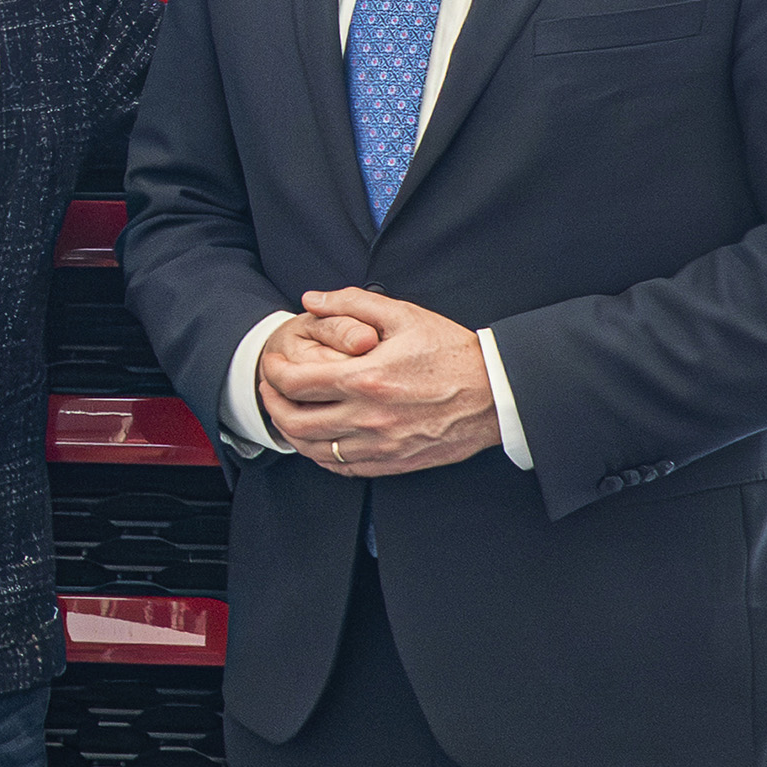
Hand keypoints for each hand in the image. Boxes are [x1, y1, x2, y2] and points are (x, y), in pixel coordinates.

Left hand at [263, 289, 501, 476]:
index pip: (295, 383)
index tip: (272, 364)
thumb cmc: (451, 352)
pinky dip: (320, 455)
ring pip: (313, 450)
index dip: (273, 373)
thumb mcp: (404, 315)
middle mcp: (368, 417)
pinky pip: (342, 467)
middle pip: (295, 421)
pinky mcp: (393, 462)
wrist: (496, 392)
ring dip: (290, 433)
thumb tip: (311, 300)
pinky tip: (318, 439)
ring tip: (287, 413)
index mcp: (365, 379)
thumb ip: (352, 303)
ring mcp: (380, 445)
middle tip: (271, 389)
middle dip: (271, 403)